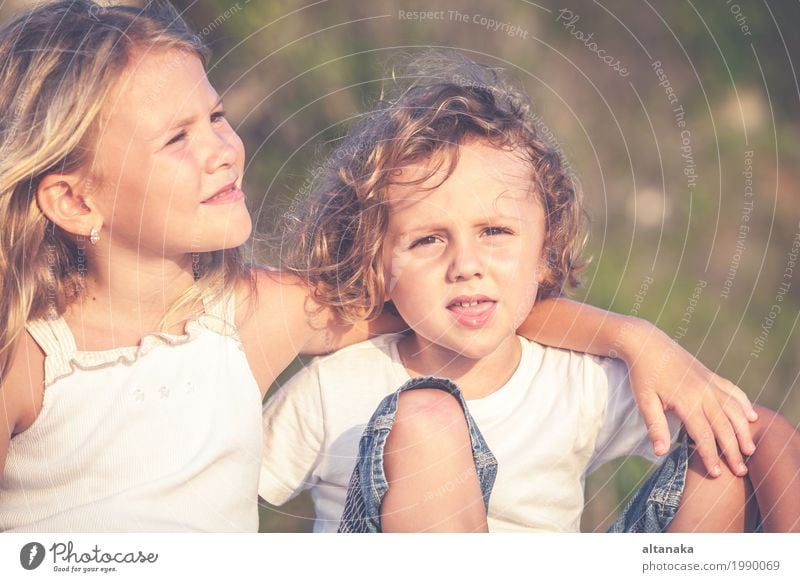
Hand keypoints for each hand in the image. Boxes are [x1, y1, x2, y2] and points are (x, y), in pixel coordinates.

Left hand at [617, 320, 756, 476]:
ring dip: (744, 431)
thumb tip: (661, 453)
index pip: (703, 434)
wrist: (647, 343)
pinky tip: (752, 417)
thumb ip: (655, 427)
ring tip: (750, 450)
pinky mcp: (711, 375)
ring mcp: (709, 382)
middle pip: (724, 426)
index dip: (710, 455)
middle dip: (733, 451)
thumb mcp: (644, 401)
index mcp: (686, 400)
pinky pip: (733, 391)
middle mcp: (703, 392)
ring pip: (734, 410)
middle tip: (740, 471)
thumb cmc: (643, 374)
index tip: (717, 474)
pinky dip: (744, 404)